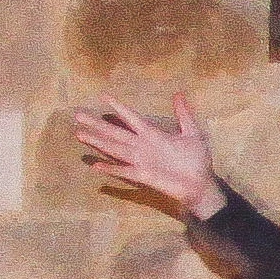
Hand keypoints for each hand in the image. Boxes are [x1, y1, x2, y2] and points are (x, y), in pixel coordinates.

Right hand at [69, 96, 227, 222]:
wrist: (201, 184)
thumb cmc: (196, 160)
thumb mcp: (193, 133)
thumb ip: (184, 114)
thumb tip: (179, 94)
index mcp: (153, 134)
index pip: (132, 118)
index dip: (119, 108)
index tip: (103, 96)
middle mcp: (142, 146)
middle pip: (115, 132)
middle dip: (97, 124)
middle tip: (77, 114)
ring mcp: (140, 161)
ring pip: (115, 149)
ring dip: (97, 142)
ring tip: (79, 134)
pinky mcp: (143, 176)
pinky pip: (124, 171)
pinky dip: (111, 168)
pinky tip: (95, 164)